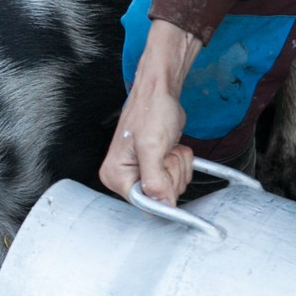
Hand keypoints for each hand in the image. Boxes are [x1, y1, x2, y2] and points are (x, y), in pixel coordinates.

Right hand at [101, 19, 201, 204]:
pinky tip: (172, 148)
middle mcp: (124, 177)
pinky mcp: (155, 166)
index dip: (161, 189)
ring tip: (167, 146)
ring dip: (178, 165)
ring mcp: (140, 172)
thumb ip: (155, 180)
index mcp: (115, 175)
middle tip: (164, 151)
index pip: (143, 202)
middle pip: (160, 195)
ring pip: (171, 187)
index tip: (165, 168)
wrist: (159, 90)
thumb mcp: (152, 146)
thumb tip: (162, 205)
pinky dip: (181, 163)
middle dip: (171, 172)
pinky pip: (176, 177)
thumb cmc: (150, 110)